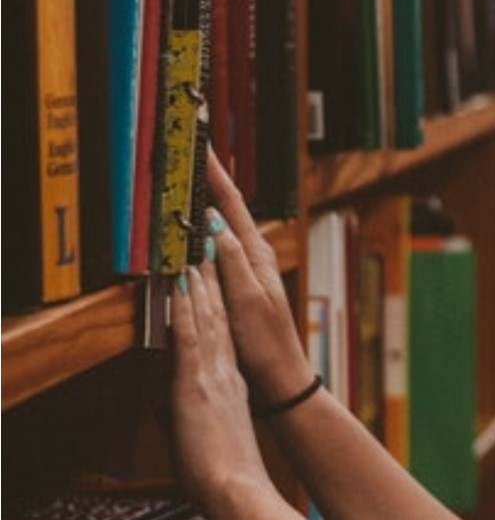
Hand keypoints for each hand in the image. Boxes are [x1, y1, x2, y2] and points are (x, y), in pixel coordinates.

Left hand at [170, 265, 272, 504]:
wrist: (236, 492)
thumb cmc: (225, 480)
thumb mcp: (205, 442)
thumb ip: (185, 423)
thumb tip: (168, 418)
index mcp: (231, 389)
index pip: (222, 338)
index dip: (217, 307)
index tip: (211, 281)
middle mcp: (225, 376)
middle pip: (219, 319)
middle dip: (212, 282)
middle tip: (208, 249)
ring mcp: (212, 377)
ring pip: (207, 319)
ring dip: (201, 284)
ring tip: (197, 253)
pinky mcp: (195, 384)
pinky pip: (191, 336)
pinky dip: (186, 307)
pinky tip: (182, 284)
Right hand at [203, 150, 313, 404]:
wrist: (281, 376)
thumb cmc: (266, 343)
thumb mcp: (246, 300)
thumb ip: (231, 261)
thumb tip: (213, 223)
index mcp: (257, 254)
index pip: (231, 203)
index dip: (214, 172)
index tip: (199, 143)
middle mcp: (255, 255)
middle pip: (227, 206)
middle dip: (209, 176)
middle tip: (188, 147)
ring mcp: (249, 267)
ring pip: (222, 223)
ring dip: (206, 198)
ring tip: (188, 173)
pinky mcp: (240, 282)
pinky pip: (218, 244)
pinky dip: (205, 227)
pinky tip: (195, 225)